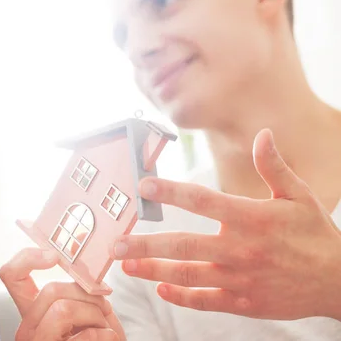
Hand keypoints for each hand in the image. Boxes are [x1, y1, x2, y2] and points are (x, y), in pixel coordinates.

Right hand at [0, 248, 124, 339]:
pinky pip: (85, 336)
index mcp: (32, 310)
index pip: (11, 274)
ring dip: (96, 316)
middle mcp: (27, 327)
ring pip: (63, 309)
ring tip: (105, 328)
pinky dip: (107, 335)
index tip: (54, 255)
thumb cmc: (97, 338)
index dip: (28, 257)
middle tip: (103, 307)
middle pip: (50, 290)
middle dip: (87, 295)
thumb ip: (78, 289)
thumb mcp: (86, 309)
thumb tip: (82, 264)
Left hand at [110, 129, 340, 319]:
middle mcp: (241, 249)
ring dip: (154, 270)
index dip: (171, 191)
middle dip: (147, 244)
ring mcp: (240, 279)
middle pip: (185, 245)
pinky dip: (181, 297)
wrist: (339, 282)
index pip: (203, 200)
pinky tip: (161, 288)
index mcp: (252, 218)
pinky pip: (206, 301)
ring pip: (189, 275)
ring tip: (126, 265)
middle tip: (118, 243)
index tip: (144, 185)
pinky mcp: (243, 302)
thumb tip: (263, 134)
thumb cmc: (315, 234)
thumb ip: (274, 166)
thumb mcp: (299, 195)